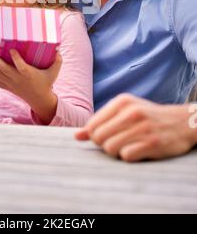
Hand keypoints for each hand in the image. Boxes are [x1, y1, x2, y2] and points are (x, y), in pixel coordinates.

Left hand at [0, 49, 61, 123]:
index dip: (16, 58)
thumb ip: (58, 62)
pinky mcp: (9, 87)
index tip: (11, 49)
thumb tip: (58, 50)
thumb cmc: (46, 83)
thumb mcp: (54, 73)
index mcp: (29, 74)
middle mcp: (18, 79)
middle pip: (4, 70)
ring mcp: (12, 84)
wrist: (39, 99)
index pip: (21, 66)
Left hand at [75, 94, 196, 161]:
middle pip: (99, 138)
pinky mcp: (152, 143)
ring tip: (127, 147)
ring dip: (116, 152)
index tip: (107, 136)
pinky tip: (138, 150)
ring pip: (110, 148)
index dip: (95, 136)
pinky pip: (126, 156)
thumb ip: (100, 122)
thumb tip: (76, 136)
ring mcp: (142, 127)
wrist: (182, 122)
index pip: (92, 125)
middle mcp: (131, 112)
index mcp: (122, 101)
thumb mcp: (124, 112)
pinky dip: (129, 157)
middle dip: (104, 145)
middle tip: (117, 143)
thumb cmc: (147, 117)